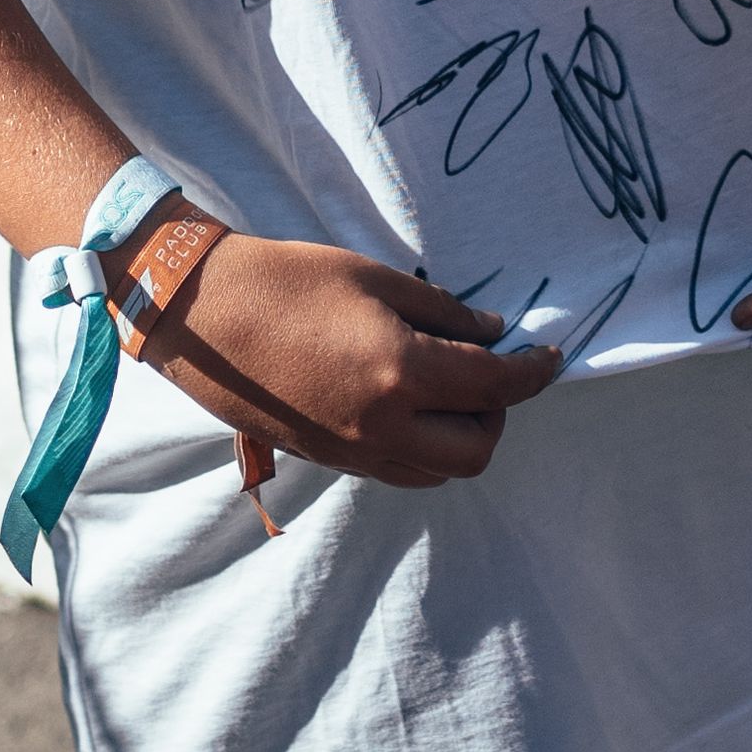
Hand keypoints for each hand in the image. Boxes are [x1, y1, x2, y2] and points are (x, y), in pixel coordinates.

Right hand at [144, 232, 554, 493]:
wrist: (200, 313)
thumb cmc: (287, 279)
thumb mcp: (375, 279)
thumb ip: (444, 314)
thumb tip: (493, 335)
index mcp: (400, 373)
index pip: (496, 387)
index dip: (534, 372)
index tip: (550, 356)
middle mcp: (383, 426)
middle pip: (477, 451)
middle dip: (498, 414)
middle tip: (488, 372)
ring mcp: (353, 451)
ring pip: (439, 472)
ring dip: (461, 437)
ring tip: (448, 390)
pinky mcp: (329, 459)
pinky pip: (399, 470)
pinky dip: (423, 449)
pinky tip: (409, 406)